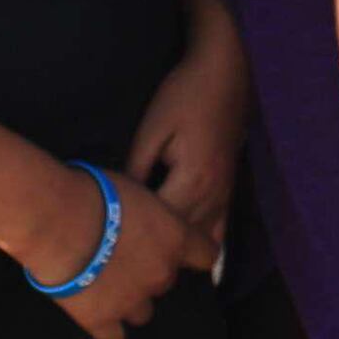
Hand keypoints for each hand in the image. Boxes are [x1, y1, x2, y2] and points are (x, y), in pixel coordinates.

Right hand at [16, 159, 202, 338]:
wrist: (57, 221)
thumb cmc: (92, 192)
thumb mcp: (131, 188)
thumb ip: (143, 211)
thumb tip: (134, 214)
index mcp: (175, 237)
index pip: (207, 254)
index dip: (194, 254)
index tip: (183, 251)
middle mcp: (161, 273)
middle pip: (166, 282)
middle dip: (149, 273)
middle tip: (123, 258)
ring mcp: (132, 301)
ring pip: (143, 313)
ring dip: (130, 302)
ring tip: (106, 287)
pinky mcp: (101, 320)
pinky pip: (114, 338)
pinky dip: (107, 331)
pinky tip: (98, 319)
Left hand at [125, 33, 245, 254]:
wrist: (225, 75)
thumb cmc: (184, 97)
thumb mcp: (152, 129)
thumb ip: (136, 168)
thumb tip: (121, 200)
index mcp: (192, 179)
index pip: (160, 222)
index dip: (134, 234)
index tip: (109, 240)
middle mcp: (213, 194)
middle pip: (182, 237)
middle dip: (155, 249)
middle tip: (122, 261)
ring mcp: (224, 194)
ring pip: (202, 238)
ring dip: (178, 251)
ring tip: (149, 263)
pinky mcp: (229, 189)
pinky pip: (220, 228)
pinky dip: (204, 245)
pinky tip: (192, 263)